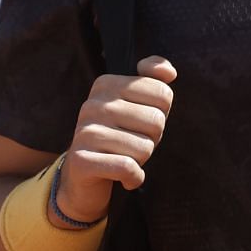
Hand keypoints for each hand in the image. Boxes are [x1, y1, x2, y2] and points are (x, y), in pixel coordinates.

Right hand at [56, 56, 177, 223]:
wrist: (83, 176)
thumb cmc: (119, 137)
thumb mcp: (138, 106)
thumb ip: (154, 82)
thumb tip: (168, 72)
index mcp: (106, 84)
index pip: (162, 93)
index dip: (159, 115)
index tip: (139, 124)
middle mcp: (93, 104)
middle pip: (156, 121)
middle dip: (152, 139)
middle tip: (131, 145)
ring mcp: (85, 132)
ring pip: (145, 147)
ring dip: (141, 160)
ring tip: (123, 158)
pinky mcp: (81, 160)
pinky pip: (128, 168)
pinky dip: (134, 178)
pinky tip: (124, 178)